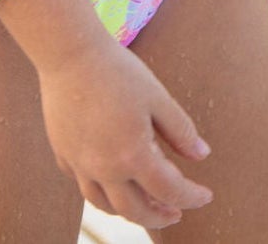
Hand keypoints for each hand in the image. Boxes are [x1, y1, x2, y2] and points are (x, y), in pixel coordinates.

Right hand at [38, 41, 213, 229]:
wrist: (69, 51)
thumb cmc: (117, 70)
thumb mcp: (156, 96)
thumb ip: (180, 130)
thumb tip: (202, 155)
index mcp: (132, 155)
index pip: (169, 191)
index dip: (191, 197)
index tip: (205, 196)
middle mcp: (103, 168)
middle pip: (134, 210)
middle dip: (159, 216)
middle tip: (175, 212)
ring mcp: (79, 163)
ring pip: (103, 204)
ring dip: (128, 211)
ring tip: (143, 203)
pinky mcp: (62, 152)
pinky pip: (82, 184)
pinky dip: (100, 190)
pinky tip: (109, 178)